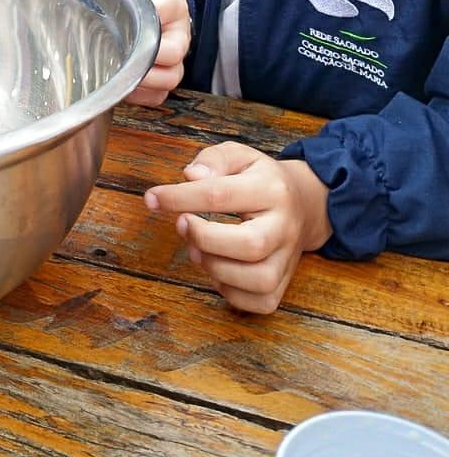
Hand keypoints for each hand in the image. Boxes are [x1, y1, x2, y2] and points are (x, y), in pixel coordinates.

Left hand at [90, 0, 190, 105]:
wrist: (154, 3)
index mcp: (172, 3)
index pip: (163, 14)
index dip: (141, 19)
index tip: (118, 19)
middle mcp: (180, 34)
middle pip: (173, 53)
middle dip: (145, 57)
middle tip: (117, 53)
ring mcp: (177, 59)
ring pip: (169, 79)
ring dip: (143, 80)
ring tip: (117, 71)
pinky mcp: (168, 76)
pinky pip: (160, 96)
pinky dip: (142, 95)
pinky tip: (121, 85)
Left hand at [145, 142, 331, 312]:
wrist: (304, 204)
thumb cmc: (259, 179)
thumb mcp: (239, 155)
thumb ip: (213, 160)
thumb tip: (190, 176)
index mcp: (271, 188)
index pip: (221, 194)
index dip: (179, 197)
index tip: (152, 198)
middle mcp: (285, 226)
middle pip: (250, 244)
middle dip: (205, 238)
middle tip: (182, 224)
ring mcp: (289, 258)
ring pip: (259, 279)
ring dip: (216, 268)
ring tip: (196, 249)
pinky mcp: (285, 283)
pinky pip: (261, 301)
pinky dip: (231, 292)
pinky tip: (217, 271)